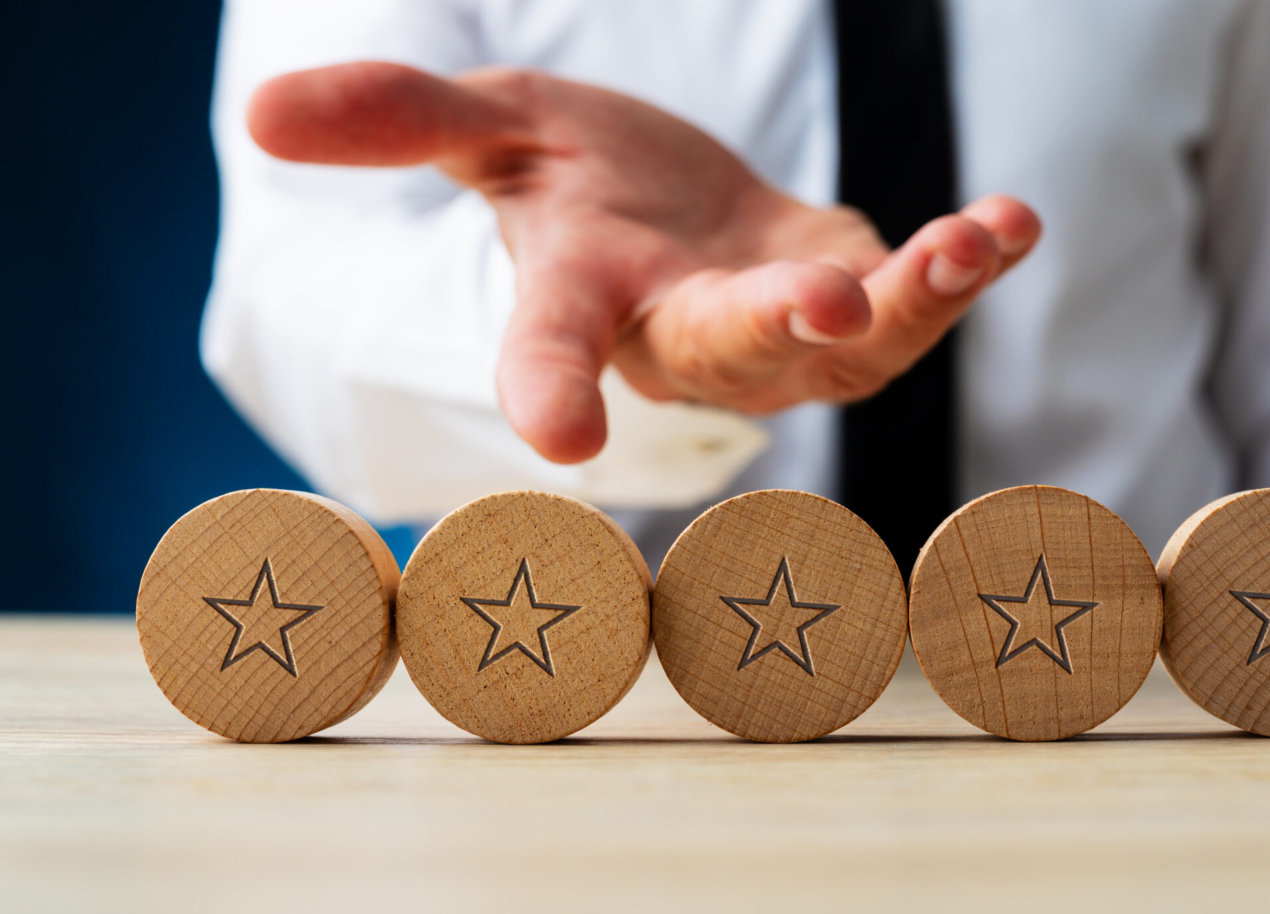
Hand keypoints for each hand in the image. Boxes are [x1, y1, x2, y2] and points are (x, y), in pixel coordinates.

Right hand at [247, 62, 1039, 463]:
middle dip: (769, 335)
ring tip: (965, 243)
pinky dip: (966, 264)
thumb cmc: (581, 189)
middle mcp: (682, 339)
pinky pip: (916, 302)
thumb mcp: (491, 133)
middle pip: (721, 353)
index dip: (548, 392)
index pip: (550, 350)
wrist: (680, 215)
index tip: (561, 448)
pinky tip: (1010, 221)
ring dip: (909, 302)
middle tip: (813, 306)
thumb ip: (397, 117)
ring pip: (845, 349)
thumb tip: (259, 109)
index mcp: (582, 301)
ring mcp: (779, 338)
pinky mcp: (857, 307)